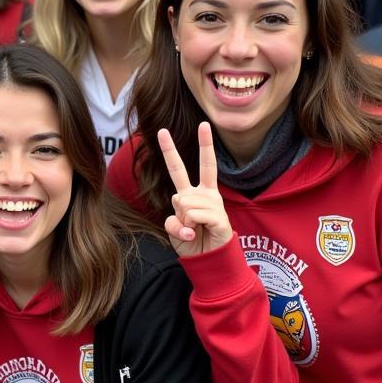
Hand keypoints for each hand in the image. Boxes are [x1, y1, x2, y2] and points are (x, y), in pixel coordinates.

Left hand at [158, 123, 232, 256]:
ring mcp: (213, 203)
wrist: (207, 259)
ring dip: (182, 221)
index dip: (170, 151)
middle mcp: (204, 194)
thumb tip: (186, 218)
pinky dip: (189, 228)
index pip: (179, 169)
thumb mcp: (174, 229)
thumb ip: (173, 220)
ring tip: (192, 230)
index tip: (163, 131)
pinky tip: (198, 233)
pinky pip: (193, 216)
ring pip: (183, 203)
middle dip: (204, 144)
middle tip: (205, 123)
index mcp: (192, 194)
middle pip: (199, 166)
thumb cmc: (191, 241)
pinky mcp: (219, 216)